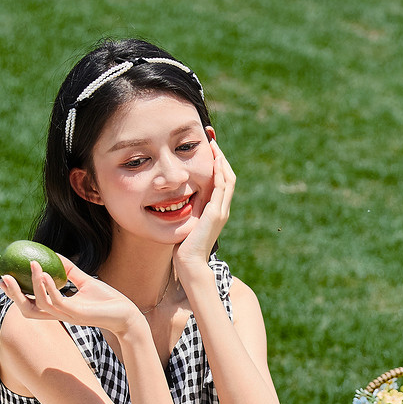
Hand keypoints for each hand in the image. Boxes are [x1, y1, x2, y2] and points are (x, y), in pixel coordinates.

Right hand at [0, 256, 142, 334]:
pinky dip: (49, 288)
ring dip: (34, 284)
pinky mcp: (76, 315)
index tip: (3, 277)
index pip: (30, 303)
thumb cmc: (107, 300)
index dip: (15, 293)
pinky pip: (57, 302)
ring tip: (33, 264)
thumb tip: (54, 254)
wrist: (126, 314)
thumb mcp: (85, 281)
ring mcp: (66, 316)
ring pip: (40, 305)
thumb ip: (69, 270)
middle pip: (27, 309)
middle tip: (4, 277)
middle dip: (13, 295)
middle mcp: (58, 314)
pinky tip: (46, 274)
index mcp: (58, 309)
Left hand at [174, 136, 235, 278]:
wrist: (190, 264)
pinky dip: (219, 172)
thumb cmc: (184, 249)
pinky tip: (213, 159)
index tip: (208, 149)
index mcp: (216, 211)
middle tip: (211, 139)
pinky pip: (221, 187)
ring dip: (221, 159)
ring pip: (227, 178)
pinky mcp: (215, 213)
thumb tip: (175, 202)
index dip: (216, 164)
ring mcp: (221, 211)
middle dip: (220, 156)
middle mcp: (222, 209)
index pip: (220, 182)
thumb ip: (186, 212)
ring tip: (213, 144)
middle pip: (227, 176)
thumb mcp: (186, 224)